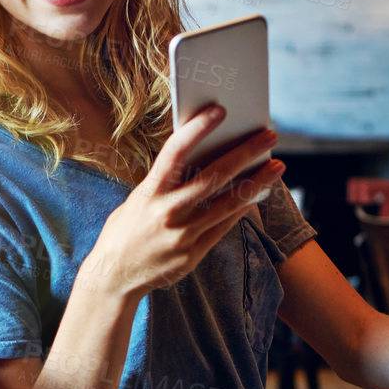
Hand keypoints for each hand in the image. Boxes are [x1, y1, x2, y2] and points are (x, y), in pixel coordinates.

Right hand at [81, 105, 283, 298]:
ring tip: (276, 166)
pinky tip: (257, 195)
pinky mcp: (192, 254)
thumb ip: (165, 183)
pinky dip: (242, 209)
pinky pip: (224, 227)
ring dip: (257, 182)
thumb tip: (202, 159)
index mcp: (148, 193)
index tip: (219, 110)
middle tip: (269, 135)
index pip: (174, 153)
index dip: (196, 129)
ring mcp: (182, 236)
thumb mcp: (138, 200)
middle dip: (244, 153)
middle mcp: (167, 213)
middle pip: (213, 177)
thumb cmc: (125, 230)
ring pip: (228, 204)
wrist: (112, 277)